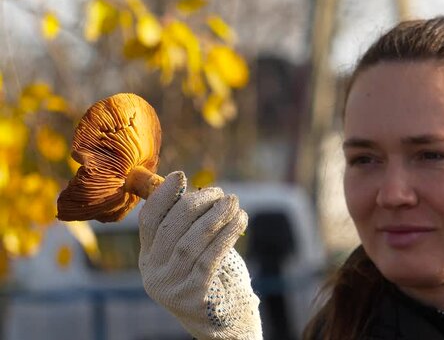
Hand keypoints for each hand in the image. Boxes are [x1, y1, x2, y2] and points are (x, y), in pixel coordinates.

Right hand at [138, 171, 261, 339]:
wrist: (217, 323)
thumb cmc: (205, 277)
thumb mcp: (187, 252)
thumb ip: (184, 225)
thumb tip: (189, 187)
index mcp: (148, 258)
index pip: (148, 221)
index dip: (163, 196)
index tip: (181, 176)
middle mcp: (154, 273)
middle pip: (172, 227)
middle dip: (197, 203)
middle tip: (219, 192)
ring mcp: (173, 286)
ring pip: (192, 241)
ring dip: (216, 216)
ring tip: (233, 202)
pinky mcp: (194, 295)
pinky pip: (211, 257)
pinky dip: (227, 234)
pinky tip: (240, 220)